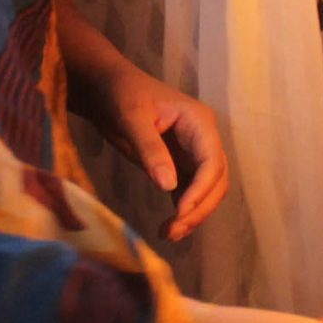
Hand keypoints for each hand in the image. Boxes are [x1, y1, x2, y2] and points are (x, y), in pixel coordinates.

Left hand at [80, 66, 230, 242]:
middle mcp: (202, 139)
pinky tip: (169, 227)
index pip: (212, 162)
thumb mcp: (132, 119)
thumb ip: (150, 150)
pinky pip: (190, 192)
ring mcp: (192, 153)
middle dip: (199, 208)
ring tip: (168, 233)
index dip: (201, 190)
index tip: (180, 212)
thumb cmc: (121, 94)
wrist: (106, 88)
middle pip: (215, 181)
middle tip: (173, 230)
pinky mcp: (179, 165)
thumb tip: (169, 186)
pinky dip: (183, 211)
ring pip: (206, 190)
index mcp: (199, 122)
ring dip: (193, 214)